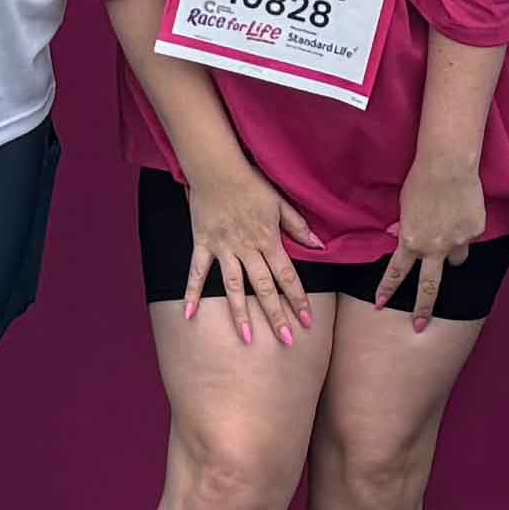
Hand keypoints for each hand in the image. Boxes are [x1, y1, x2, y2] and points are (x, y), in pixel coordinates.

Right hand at [176, 154, 312, 346]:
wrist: (217, 167)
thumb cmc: (251, 183)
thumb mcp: (281, 202)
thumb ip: (298, 227)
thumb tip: (319, 246)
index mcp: (269, 240)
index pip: (288, 277)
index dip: (299, 301)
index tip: (307, 323)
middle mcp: (247, 249)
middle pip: (264, 288)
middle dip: (276, 316)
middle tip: (286, 342)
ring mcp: (223, 249)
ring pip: (233, 286)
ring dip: (240, 313)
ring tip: (247, 338)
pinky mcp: (203, 244)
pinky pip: (196, 272)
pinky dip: (192, 294)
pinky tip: (189, 316)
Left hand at [380, 144, 490, 322]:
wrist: (449, 164)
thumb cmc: (420, 180)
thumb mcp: (404, 205)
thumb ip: (403, 226)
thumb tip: (398, 234)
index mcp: (411, 242)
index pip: (396, 273)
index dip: (387, 290)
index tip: (379, 306)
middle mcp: (435, 248)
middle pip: (429, 287)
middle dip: (423, 310)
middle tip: (419, 326)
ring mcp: (458, 241)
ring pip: (458, 260)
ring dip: (453, 255)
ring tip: (450, 234)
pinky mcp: (476, 231)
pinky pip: (471, 237)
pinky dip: (466, 230)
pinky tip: (462, 211)